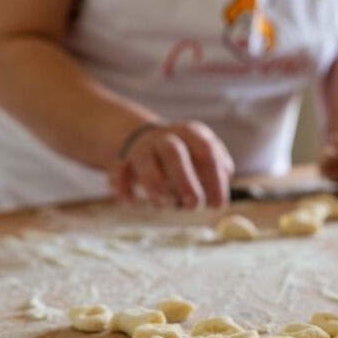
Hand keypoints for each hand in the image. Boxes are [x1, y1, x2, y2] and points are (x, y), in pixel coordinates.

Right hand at [108, 121, 234, 208]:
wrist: (146, 139)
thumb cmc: (186, 156)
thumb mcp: (204, 158)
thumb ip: (217, 175)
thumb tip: (219, 201)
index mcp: (191, 132)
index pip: (206, 151)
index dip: (214, 179)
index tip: (218, 205)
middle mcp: (165, 137)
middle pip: (174, 152)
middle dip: (184, 179)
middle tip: (194, 205)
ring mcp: (142, 148)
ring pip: (144, 161)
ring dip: (154, 183)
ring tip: (164, 205)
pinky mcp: (122, 162)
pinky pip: (118, 172)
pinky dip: (122, 187)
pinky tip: (131, 202)